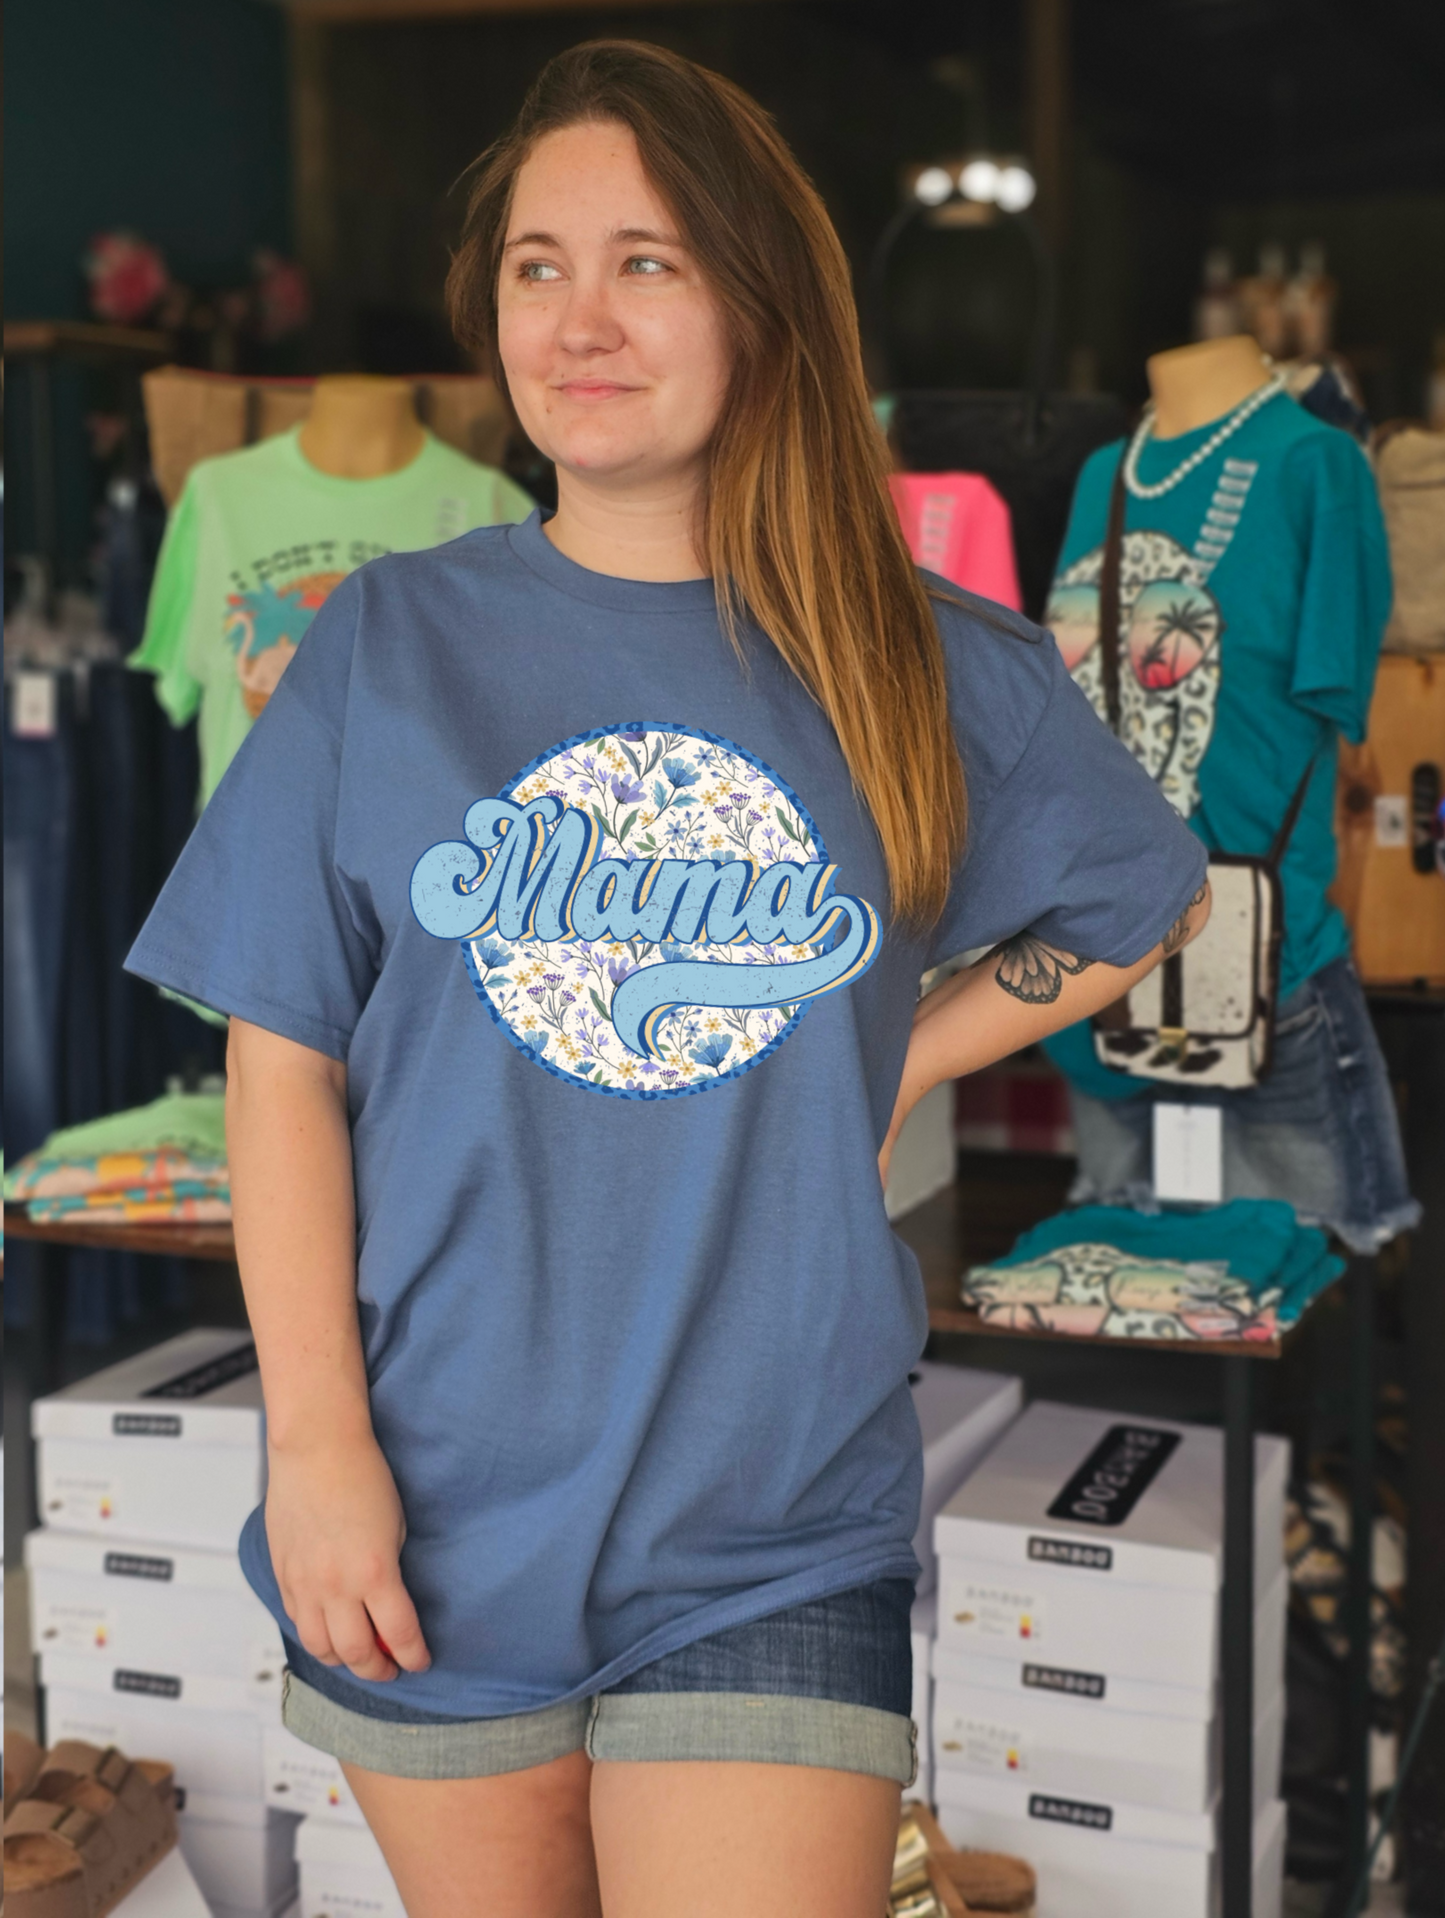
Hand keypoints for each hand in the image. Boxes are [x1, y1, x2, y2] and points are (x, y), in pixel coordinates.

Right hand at [266, 1430, 430, 1681]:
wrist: (317, 1447)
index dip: (414, 1655)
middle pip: (357, 1653)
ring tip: (358, 1657)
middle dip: (378, 1669)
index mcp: (376, 1572)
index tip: (421, 1662)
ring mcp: (305, 1583)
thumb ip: (390, 1571)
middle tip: (391, 1669)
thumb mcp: (396, 1527)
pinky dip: (315, 1635)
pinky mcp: (283, 1574)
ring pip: (320, 1647)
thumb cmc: (364, 1476)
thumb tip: (388, 1605)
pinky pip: (297, 1620)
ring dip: (342, 1660)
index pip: (399, 1634)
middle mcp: (337, 1586)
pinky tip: (329, 1631)